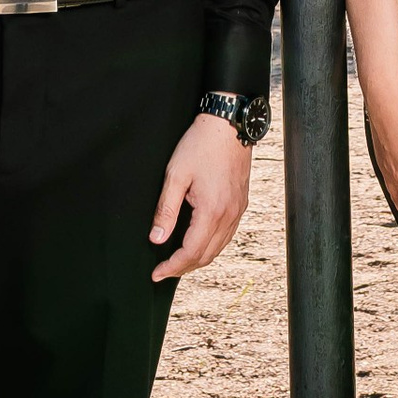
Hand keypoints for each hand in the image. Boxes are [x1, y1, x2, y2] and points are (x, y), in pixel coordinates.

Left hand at [150, 116, 251, 282]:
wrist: (229, 124)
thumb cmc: (201, 145)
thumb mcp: (176, 175)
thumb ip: (166, 210)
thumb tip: (157, 239)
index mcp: (212, 211)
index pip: (191, 252)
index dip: (172, 266)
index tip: (157, 273)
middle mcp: (229, 215)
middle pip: (206, 255)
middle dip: (184, 267)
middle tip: (164, 271)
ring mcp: (238, 210)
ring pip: (219, 248)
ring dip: (198, 259)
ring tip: (178, 261)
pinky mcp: (241, 203)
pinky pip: (227, 235)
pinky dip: (212, 246)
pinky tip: (199, 243)